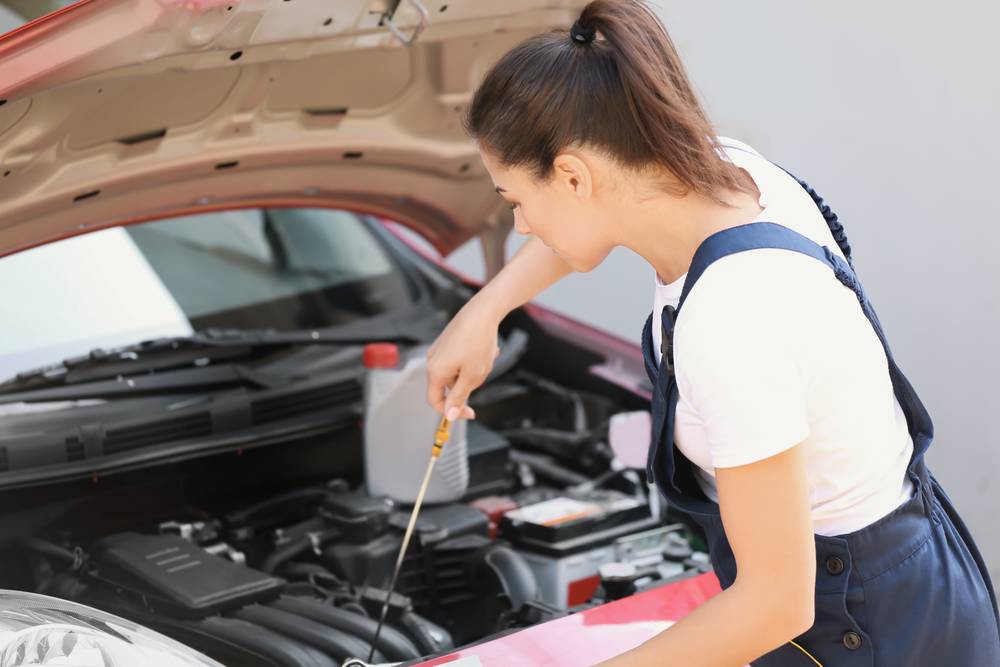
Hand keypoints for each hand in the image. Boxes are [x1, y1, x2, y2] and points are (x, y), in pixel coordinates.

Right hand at [425, 297, 501, 420]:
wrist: (483, 311)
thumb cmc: (478, 341)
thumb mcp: (471, 376)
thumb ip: (459, 397)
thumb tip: (449, 415)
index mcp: (434, 371)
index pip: (435, 400)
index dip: (452, 410)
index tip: (470, 412)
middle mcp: (432, 360)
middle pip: (449, 386)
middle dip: (469, 383)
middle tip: (483, 370)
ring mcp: (440, 350)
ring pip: (458, 373)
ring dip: (474, 370)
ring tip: (486, 357)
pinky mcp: (448, 342)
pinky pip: (460, 360)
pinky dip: (473, 360)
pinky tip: (484, 349)